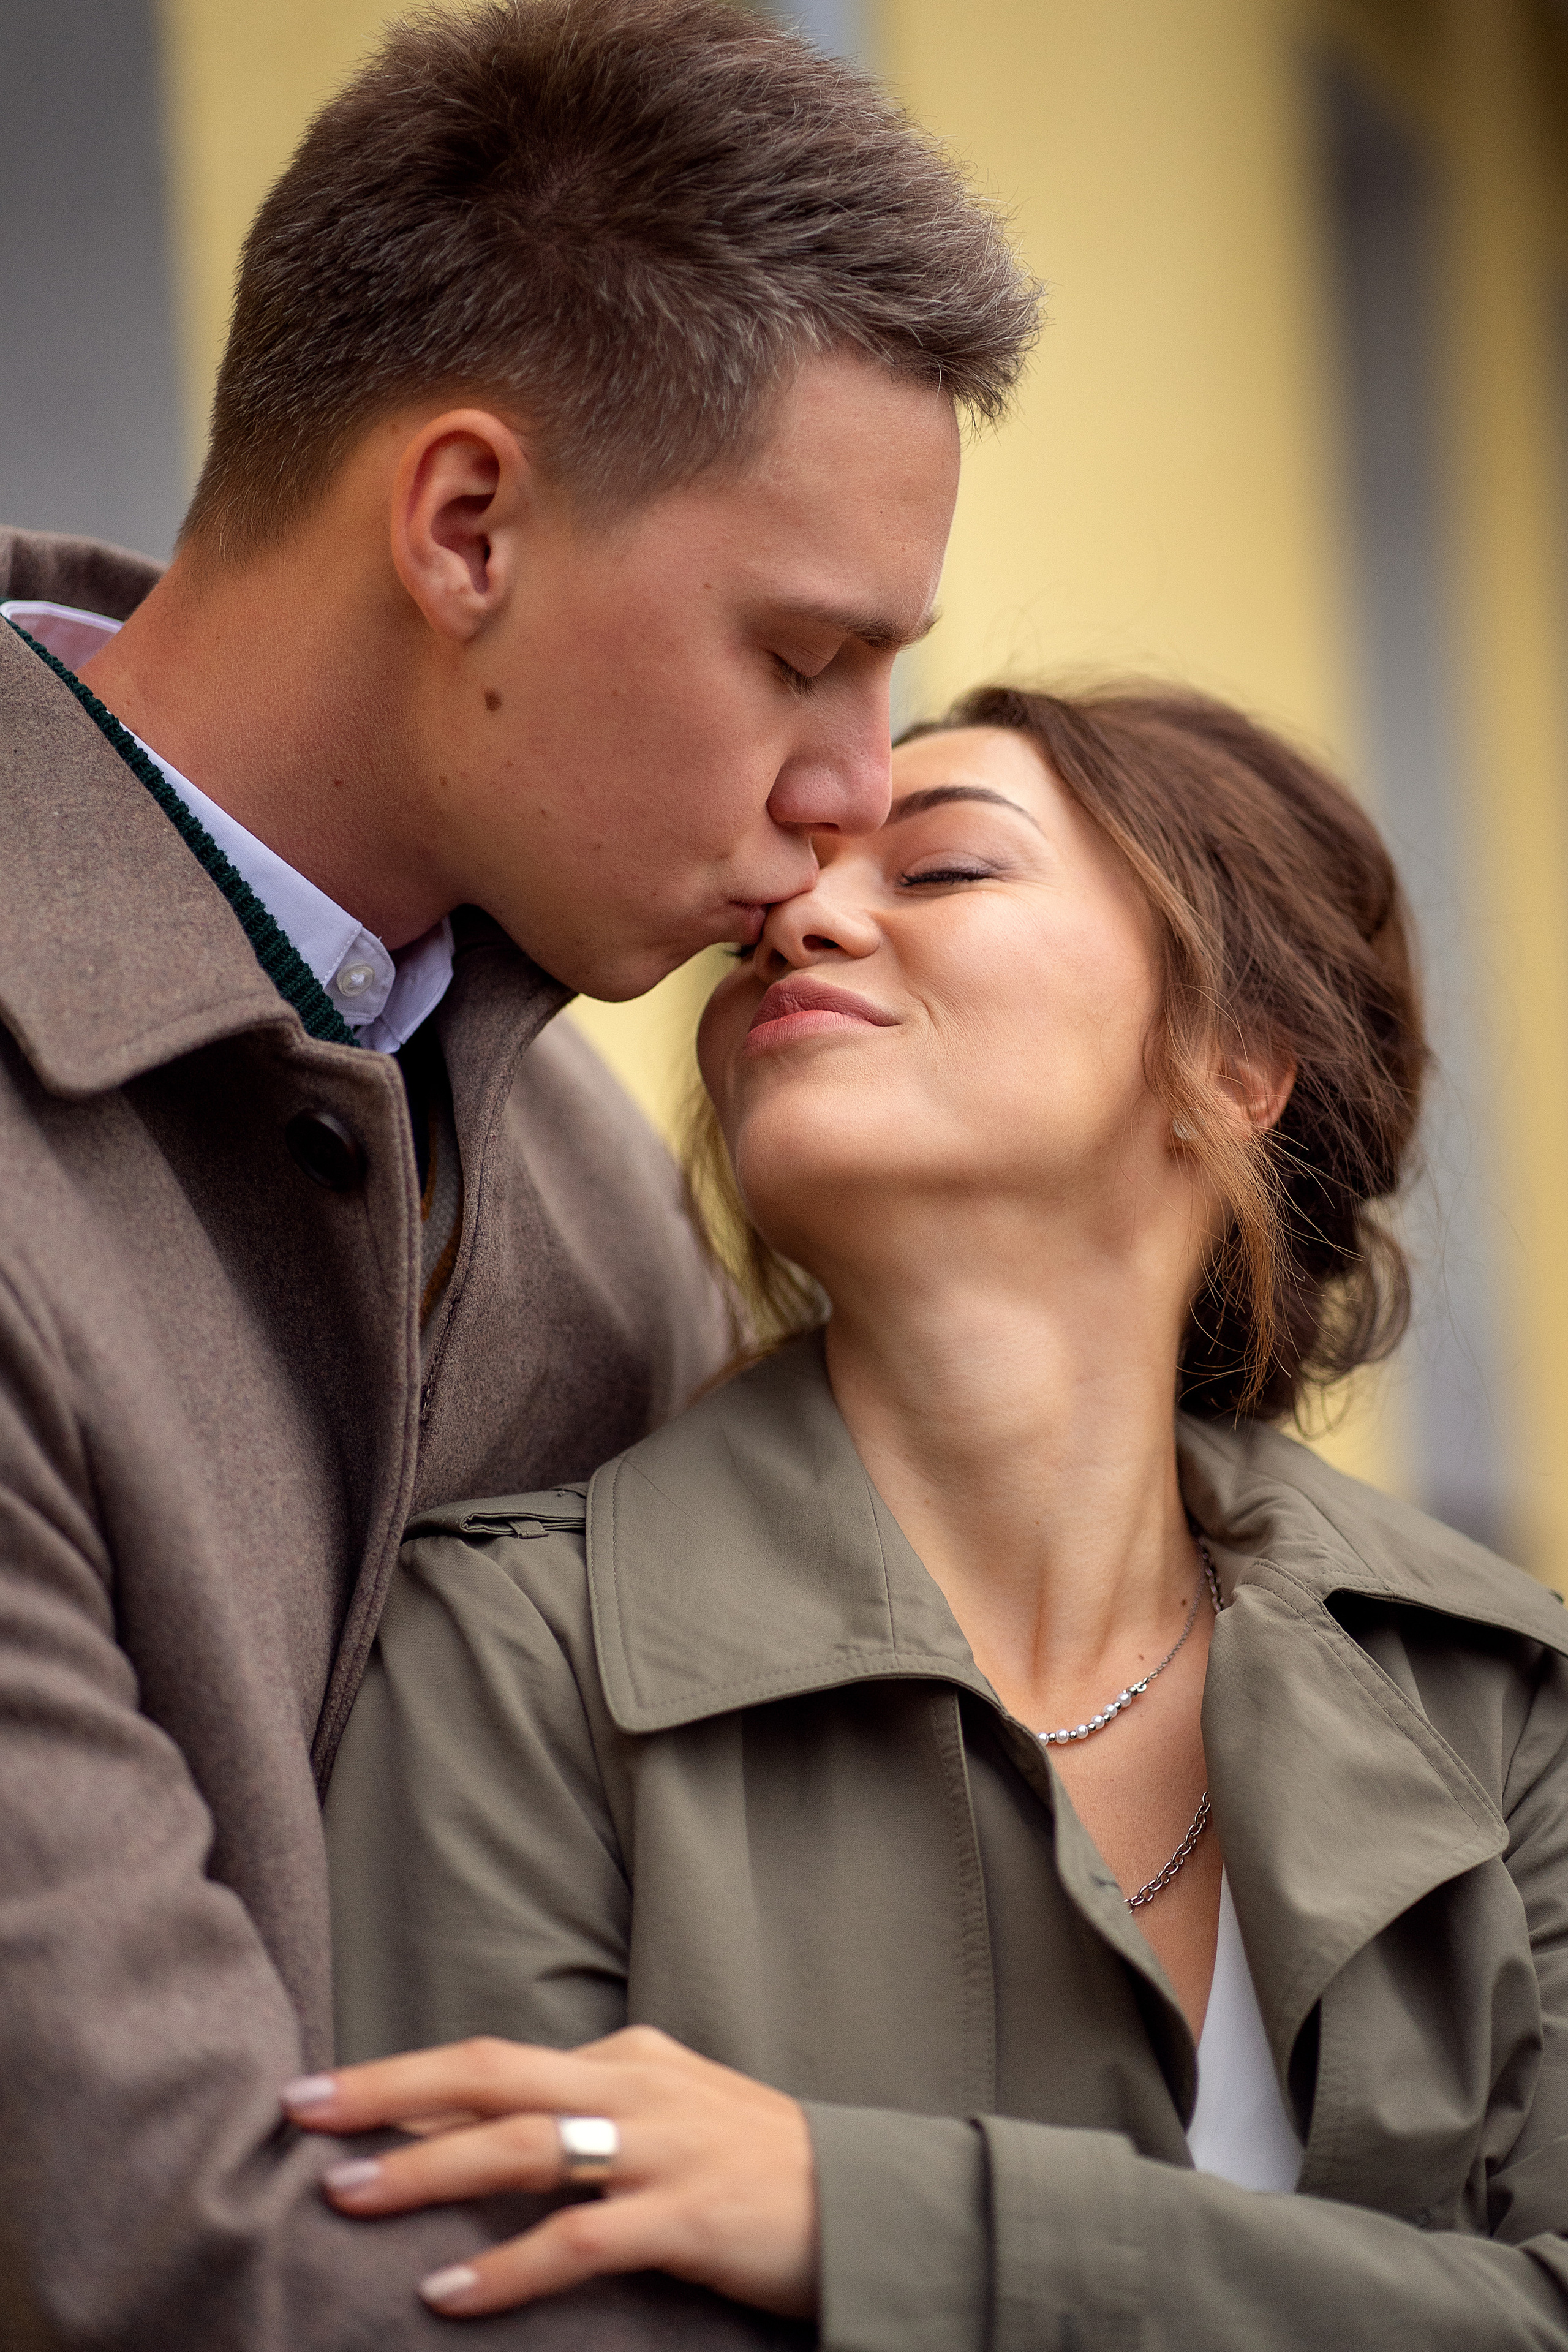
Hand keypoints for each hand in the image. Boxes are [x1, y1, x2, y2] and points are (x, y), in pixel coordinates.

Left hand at [282, 2025, 818, 2320]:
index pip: (497, 2061)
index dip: (408, 2079)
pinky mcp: (688, 2215)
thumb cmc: (763, 2167)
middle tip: (303, 2108)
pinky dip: (507, 2266)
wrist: (876, 2203)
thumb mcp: (672, 2117)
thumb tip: (480, 2132)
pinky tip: (449, 2291)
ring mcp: (663, 2149)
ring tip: (348, 2197)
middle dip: (390, 2090)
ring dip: (428, 2170)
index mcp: (629, 2059)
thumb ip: (589, 2114)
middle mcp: (638, 2088)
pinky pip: (579, 2239)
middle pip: (492, 2073)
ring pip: (524, 2146)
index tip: (328, 2094)